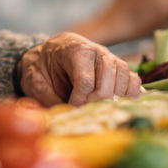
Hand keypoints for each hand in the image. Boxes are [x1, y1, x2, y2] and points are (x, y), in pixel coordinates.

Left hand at [16, 32, 139, 104]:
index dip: (80, 101)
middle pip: (109, 76)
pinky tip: (117, 106)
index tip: (71, 111)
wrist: (46, 55)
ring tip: (100, 110)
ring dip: (116, 98)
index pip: (85, 80)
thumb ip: (47, 97)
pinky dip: (130, 95)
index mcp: (73, 49)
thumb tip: (64, 118)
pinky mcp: (118, 68)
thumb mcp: (34, 80)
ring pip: (125, 76)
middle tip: (86, 112)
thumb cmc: (41, 68)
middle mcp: (96, 50)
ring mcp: (110, 57)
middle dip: (98, 100)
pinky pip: (133, 80)